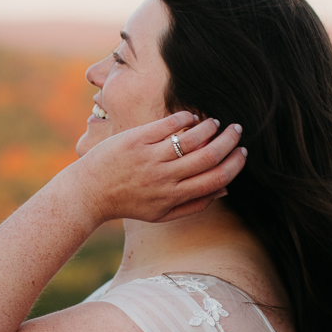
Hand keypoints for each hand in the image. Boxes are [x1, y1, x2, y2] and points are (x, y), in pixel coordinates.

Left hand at [71, 112, 246, 225]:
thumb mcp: (161, 214)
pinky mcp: (137, 139)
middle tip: (236, 131)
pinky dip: (186, 118)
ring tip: (216, 122)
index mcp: (173, 196)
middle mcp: (164, 177)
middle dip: (229, 141)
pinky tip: (192, 116)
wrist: (89, 192)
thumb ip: (193, 205)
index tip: (242, 152)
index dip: (235, 164)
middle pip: (209, 156)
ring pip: (192, 138)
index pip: (216, 179)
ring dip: (210, 127)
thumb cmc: (128, 203)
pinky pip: (169, 125)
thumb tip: (223, 190)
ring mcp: (150, 157)